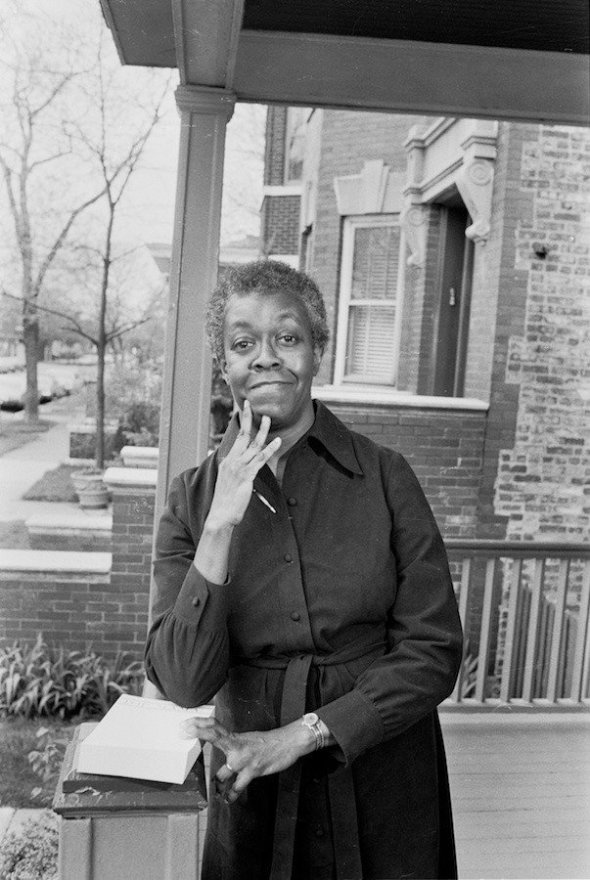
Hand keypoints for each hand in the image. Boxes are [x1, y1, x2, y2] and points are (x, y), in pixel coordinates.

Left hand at [181, 714, 314, 803]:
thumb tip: (220, 747)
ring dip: (218, 785)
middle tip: (182, 731)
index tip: (186, 723)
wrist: (287, 742)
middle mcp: (237, 746)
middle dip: (197, 733)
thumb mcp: (247, 739)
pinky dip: (232, 795)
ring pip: (222, 773)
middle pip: (213, 735)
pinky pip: (237, 787)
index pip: (214, 726)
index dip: (199, 723)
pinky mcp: (252, 771)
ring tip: (215, 791)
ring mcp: (243, 759)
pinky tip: (228, 800)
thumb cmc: (267, 742)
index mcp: (236, 737)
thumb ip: (232, 744)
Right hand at [207, 400, 280, 528]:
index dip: (241, 424)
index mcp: (227, 461)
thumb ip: (234, 473)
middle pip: (241, 435)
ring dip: (262, 430)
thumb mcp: (228, 483)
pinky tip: (277, 441)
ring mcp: (239, 467)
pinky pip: (260, 459)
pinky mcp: (247, 475)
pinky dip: (269, 449)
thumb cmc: (225, 502)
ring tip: (268, 418)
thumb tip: (241, 469)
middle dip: (246, 418)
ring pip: (253, 444)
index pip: (236, 438)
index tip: (243, 411)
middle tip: (250, 404)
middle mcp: (232, 460)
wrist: (221, 514)